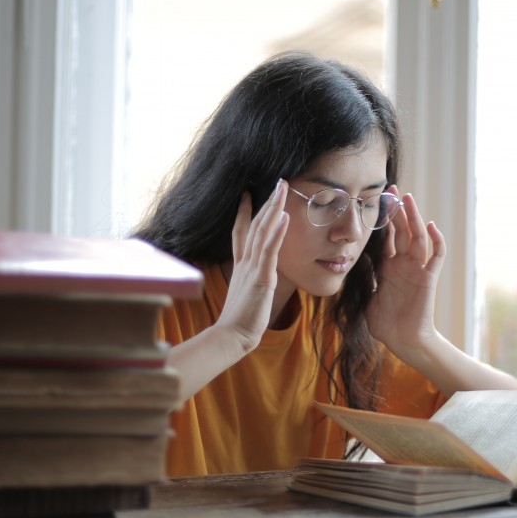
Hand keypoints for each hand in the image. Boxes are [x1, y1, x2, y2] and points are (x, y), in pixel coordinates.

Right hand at [216, 181, 288, 352]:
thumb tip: (255, 278)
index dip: (245, 212)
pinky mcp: (261, 278)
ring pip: (263, 231)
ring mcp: (253, 268)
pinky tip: (284, 217)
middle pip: (255, 224)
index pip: (241, 232)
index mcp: (241, 265)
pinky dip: (277, 232)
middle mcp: (245, 261)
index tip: (248, 194)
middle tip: (277, 182)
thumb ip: (250, 281)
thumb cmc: (241, 320)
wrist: (232, 335)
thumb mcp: (246, 293)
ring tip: (282, 189)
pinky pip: (270, 251)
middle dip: (267, 202)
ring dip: (273, 208)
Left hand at [366, 186, 445, 362]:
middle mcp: (404, 264)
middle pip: (402, 230)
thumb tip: (348, 260)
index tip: (376, 200)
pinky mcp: (428, 279)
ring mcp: (417, 269)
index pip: (386, 236)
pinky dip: (436, 241)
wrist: (402, 341)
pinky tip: (430, 226)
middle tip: (392, 189)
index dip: (383, 219)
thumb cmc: (385, 323)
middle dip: (398, 209)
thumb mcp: (366, 295)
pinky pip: (436, 257)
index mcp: (388, 266)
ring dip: (414, 217)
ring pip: (418, 237)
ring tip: (408, 198)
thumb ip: (362, 276)